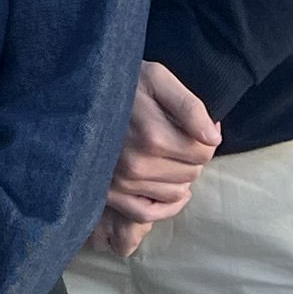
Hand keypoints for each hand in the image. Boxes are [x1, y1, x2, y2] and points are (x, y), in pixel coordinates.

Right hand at [103, 62, 220, 254]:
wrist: (79, 92)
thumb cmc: (123, 83)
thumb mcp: (158, 78)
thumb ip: (190, 106)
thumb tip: (213, 138)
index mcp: (152, 136)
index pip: (203, 153)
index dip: (206, 138)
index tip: (197, 126)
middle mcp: (136, 165)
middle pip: (191, 173)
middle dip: (192, 157)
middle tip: (178, 138)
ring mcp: (121, 183)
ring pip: (175, 193)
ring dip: (179, 178)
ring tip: (166, 156)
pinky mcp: (109, 194)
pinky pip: (148, 214)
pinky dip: (164, 207)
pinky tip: (169, 190)